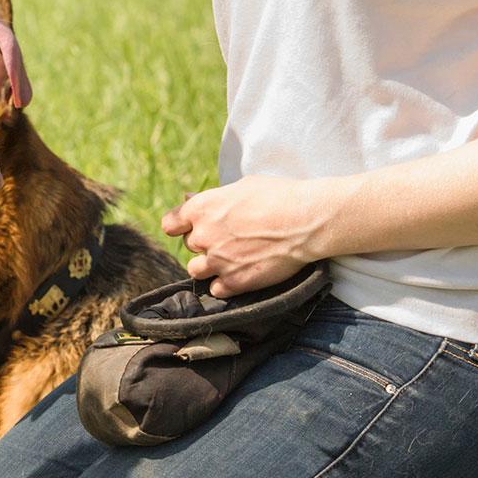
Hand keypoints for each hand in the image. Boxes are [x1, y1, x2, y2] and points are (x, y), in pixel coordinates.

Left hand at [161, 175, 339, 297]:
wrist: (306, 221)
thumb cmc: (278, 196)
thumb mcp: (241, 187)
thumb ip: (212, 198)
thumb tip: (189, 198)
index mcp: (201, 209)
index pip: (170, 224)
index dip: (180, 226)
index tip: (189, 227)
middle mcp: (203, 236)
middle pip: (188, 246)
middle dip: (202, 244)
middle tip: (225, 240)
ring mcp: (218, 261)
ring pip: (196, 270)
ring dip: (208, 266)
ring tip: (228, 260)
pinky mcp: (235, 281)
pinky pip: (215, 290)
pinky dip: (224, 285)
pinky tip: (239, 274)